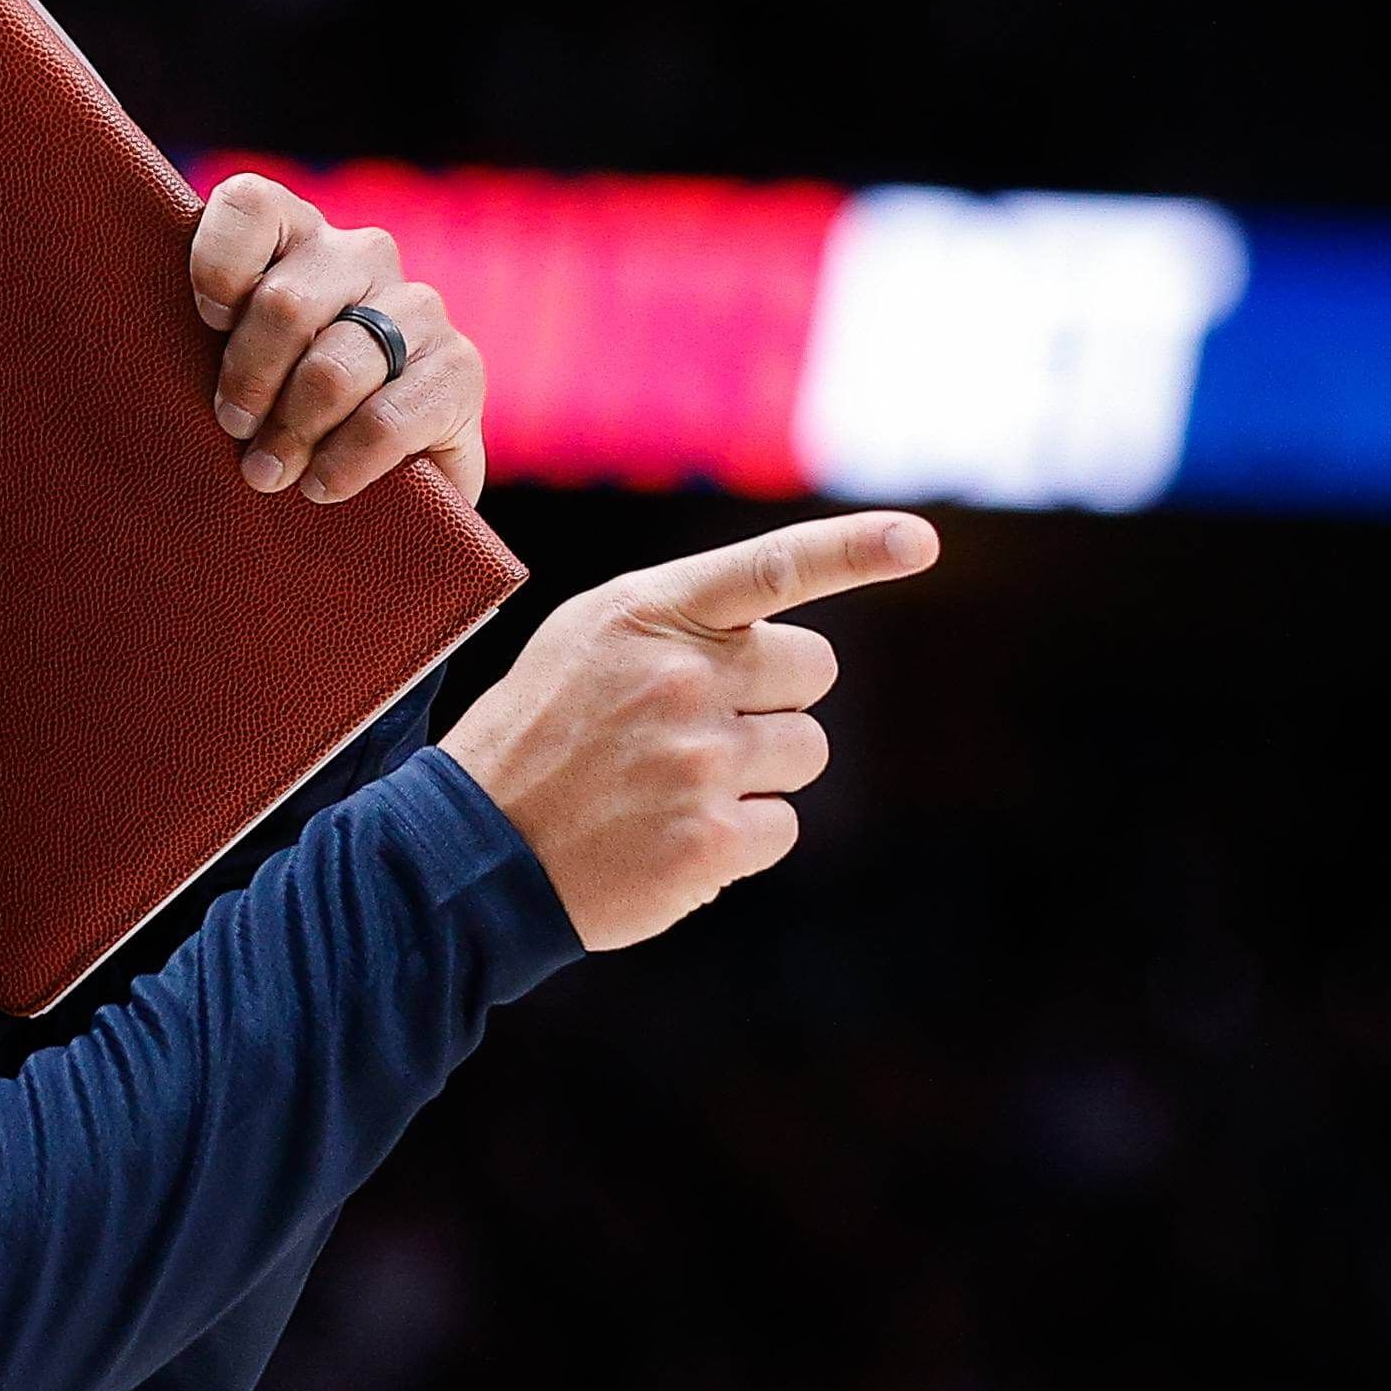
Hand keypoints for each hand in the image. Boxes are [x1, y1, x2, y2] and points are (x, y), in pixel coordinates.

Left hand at [187, 173, 488, 506]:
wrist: (387, 485)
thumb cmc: (280, 412)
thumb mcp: (237, 365)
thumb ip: (208, 336)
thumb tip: (142, 346)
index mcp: (297, 234)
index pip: (250, 203)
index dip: (217, 264)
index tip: (206, 323)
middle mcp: (362, 255)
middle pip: (284, 303)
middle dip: (248, 381)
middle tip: (232, 429)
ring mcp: (419, 308)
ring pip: (333, 367)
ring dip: (292, 432)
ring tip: (269, 473)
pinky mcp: (461, 368)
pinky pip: (386, 418)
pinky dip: (342, 463)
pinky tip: (321, 486)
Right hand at [440, 512, 936, 950]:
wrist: (471, 849)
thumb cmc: (540, 733)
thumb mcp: (589, 640)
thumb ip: (681, 623)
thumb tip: (783, 634)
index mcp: (647, 612)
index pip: (771, 567)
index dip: (855, 549)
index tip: (920, 541)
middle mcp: (679, 677)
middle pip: (813, 671)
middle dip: (775, 698)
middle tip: (703, 725)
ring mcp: (699, 761)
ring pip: (805, 752)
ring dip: (759, 771)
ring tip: (676, 784)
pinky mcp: (712, 842)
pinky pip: (783, 827)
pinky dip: (740, 838)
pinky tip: (673, 834)